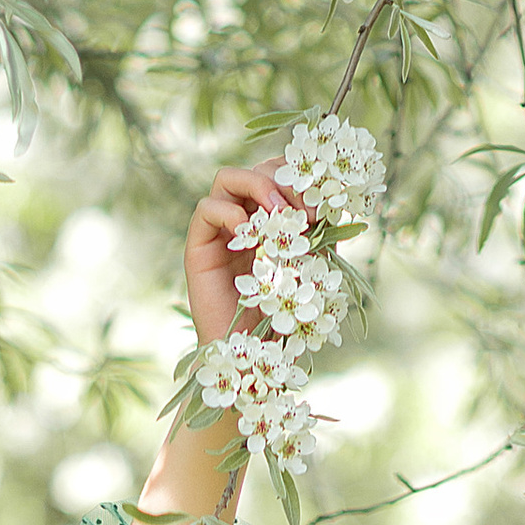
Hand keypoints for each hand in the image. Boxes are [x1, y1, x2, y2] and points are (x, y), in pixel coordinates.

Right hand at [182, 164, 304, 346]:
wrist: (252, 355)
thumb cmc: (283, 316)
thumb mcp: (310, 265)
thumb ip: (317, 232)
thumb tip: (325, 198)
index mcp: (269, 220)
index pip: (279, 176)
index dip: (299, 182)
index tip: (318, 211)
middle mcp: (242, 219)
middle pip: (256, 169)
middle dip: (282, 181)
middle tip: (300, 211)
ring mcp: (219, 231)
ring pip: (228, 178)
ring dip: (257, 186)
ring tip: (277, 215)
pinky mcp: (199, 247)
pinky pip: (207, 207)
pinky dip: (229, 212)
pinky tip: (249, 235)